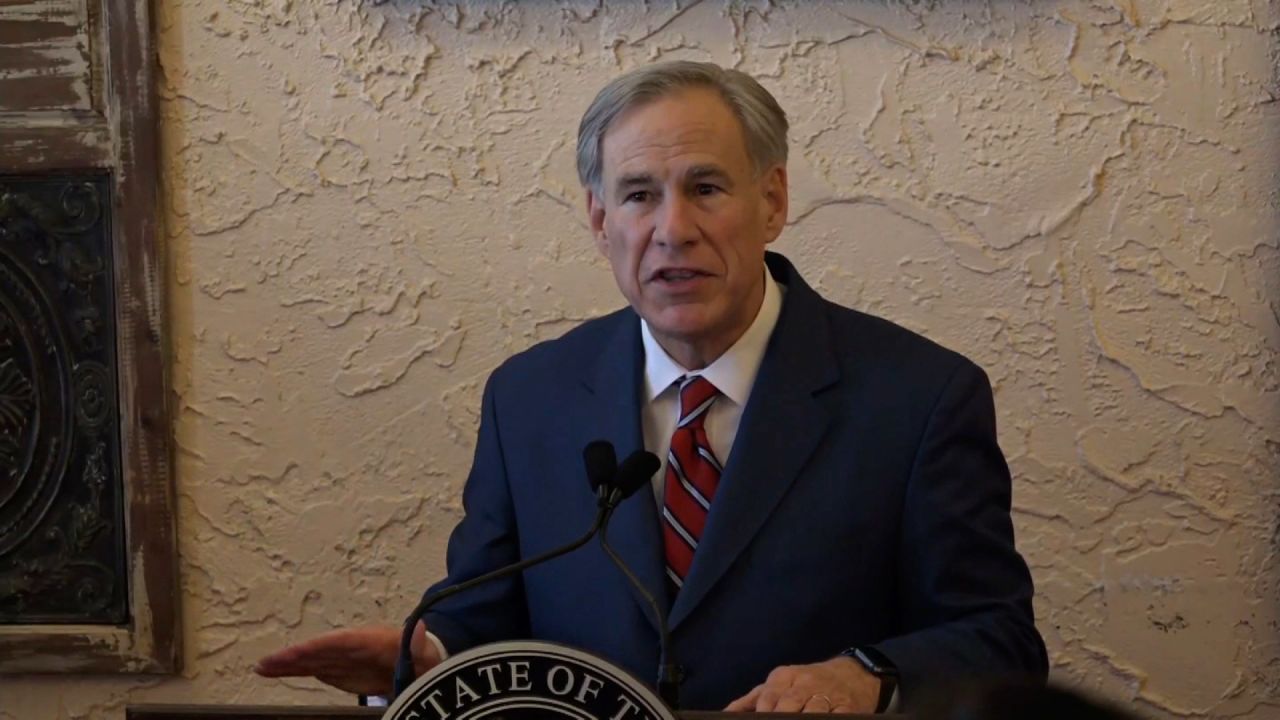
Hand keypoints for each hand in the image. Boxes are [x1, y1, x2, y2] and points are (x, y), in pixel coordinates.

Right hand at [254, 621, 440, 695]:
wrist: (424, 662)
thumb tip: (419, 628)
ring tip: (262, 668)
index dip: (317, 647)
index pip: (340, 642)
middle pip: (319, 651)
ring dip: (288, 664)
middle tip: (265, 663)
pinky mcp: (342, 670)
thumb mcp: (424, 650)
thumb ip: (417, 643)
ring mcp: (345, 658)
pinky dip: (297, 671)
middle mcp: (353, 647)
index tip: (296, 652)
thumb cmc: (424, 655)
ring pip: (312, 660)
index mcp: (371, 640)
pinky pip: (316, 669)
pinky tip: (278, 672)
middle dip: (293, 657)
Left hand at [724, 656, 880, 713]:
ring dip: (805, 719)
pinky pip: (837, 716)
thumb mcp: (780, 682)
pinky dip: (828, 719)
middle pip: (788, 704)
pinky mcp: (848, 707)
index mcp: (784, 677)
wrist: (853, 673)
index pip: (767, 697)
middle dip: (779, 717)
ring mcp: (828, 694)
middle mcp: (805, 683)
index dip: (761, 714)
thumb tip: (727, 713)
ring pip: (812, 711)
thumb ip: (752, 699)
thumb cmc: (808, 681)